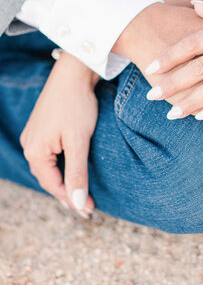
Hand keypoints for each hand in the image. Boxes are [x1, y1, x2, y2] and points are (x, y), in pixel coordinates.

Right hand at [20, 53, 98, 217]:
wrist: (74, 73)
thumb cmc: (77, 105)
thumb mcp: (79, 142)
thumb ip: (77, 173)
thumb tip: (78, 203)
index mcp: (35, 151)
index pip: (53, 185)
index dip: (72, 200)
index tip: (90, 211)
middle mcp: (30, 144)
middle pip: (48, 177)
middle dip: (68, 192)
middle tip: (88, 206)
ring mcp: (35, 135)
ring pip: (49, 166)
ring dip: (64, 179)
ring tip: (81, 191)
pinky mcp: (42, 127)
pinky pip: (50, 154)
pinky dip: (62, 165)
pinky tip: (72, 168)